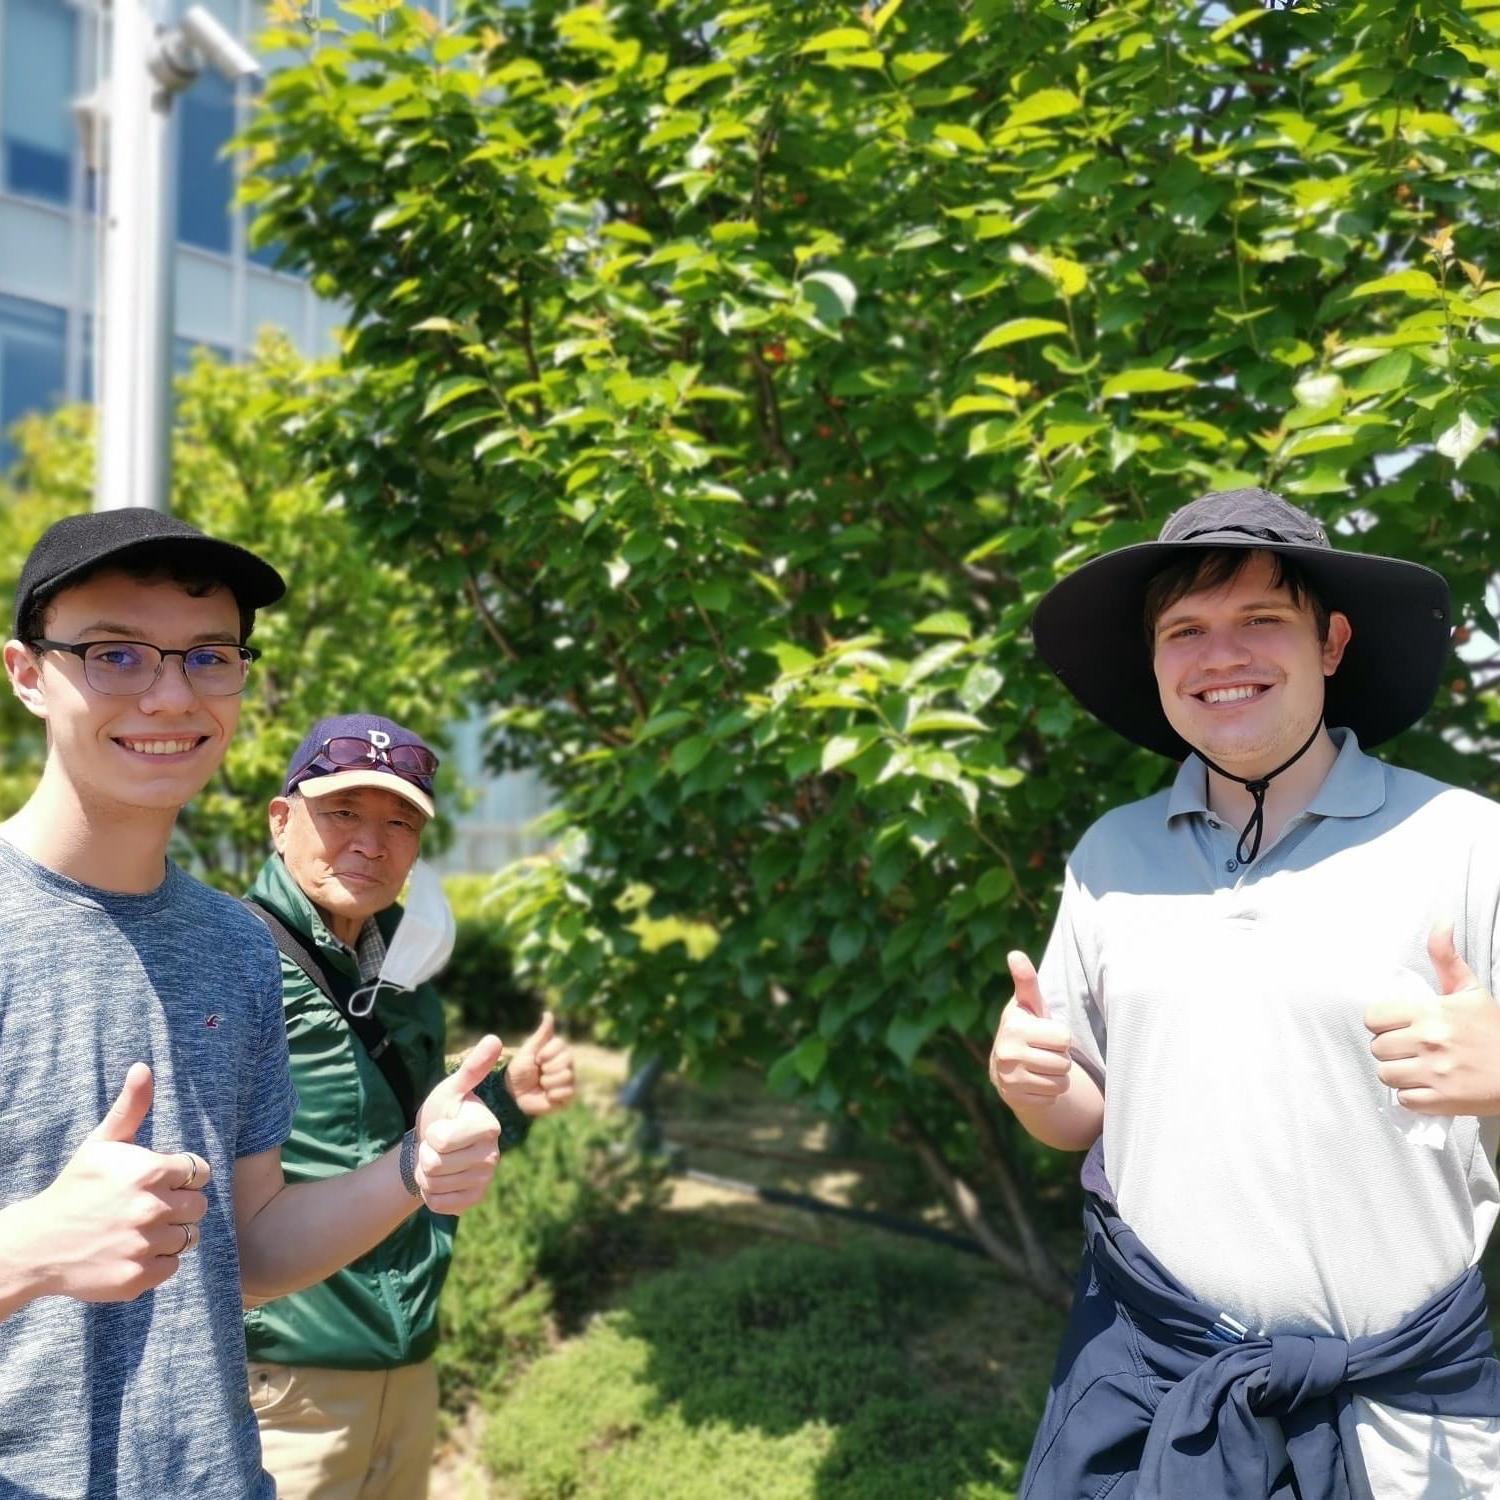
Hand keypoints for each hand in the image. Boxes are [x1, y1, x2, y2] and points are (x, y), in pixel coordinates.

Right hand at [29, 1064, 209, 1301]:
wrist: (36, 1245)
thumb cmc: (75, 1188)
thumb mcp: (102, 1143)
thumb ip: (131, 1106)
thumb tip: (144, 1067)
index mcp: (151, 1172)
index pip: (199, 1172)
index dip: (180, 1176)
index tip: (157, 1181)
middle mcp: (153, 1209)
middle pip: (199, 1205)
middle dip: (179, 1204)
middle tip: (146, 1206)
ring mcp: (145, 1246)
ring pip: (189, 1237)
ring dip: (170, 1233)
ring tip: (137, 1229)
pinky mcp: (139, 1278)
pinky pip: (172, 1267)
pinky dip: (156, 1262)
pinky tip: (130, 1251)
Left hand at [413, 1036, 503, 1212]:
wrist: (432, 1147)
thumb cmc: (442, 1115)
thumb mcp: (450, 1090)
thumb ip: (472, 1068)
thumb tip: (495, 1038)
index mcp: (489, 1125)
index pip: (441, 1140)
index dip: (431, 1134)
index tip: (441, 1126)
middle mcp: (493, 1154)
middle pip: (435, 1164)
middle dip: (425, 1155)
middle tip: (435, 1146)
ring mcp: (485, 1179)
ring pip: (435, 1184)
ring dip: (426, 1174)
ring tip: (437, 1160)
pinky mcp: (474, 1200)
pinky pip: (439, 1203)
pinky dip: (430, 1193)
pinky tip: (441, 1180)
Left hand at [503, 1012, 575, 1116]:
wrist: (513, 1094)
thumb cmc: (519, 1070)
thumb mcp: (528, 1050)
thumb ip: (541, 1034)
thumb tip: (548, 1013)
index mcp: (558, 1051)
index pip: (562, 1044)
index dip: (546, 1053)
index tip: (536, 1059)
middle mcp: (567, 1064)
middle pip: (567, 1059)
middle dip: (548, 1067)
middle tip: (539, 1072)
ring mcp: (569, 1079)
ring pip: (567, 1075)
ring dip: (548, 1081)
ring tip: (541, 1084)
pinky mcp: (568, 1096)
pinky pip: (568, 1092)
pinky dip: (553, 1094)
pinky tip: (546, 1095)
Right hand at [989, 951, 1073, 1108]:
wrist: (1006, 1064)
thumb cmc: (1027, 1026)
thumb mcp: (1028, 1004)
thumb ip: (1026, 980)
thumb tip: (1015, 953)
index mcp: (1015, 1027)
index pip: (1064, 1037)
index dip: (1060, 1036)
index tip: (1045, 1033)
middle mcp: (1008, 1053)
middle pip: (1064, 1062)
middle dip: (1060, 1057)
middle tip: (1043, 1051)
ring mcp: (1010, 1078)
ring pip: (1061, 1082)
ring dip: (1057, 1075)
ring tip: (1041, 1065)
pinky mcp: (1016, 1098)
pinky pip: (1052, 1097)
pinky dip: (1049, 1091)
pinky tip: (1035, 1081)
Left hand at [1365, 923, 1499, 1115]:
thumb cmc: (1494, 1030)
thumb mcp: (1471, 990)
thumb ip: (1446, 957)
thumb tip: (1442, 920)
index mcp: (1431, 1012)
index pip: (1374, 1018)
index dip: (1382, 1023)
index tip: (1397, 1026)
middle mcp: (1429, 1041)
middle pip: (1377, 1047)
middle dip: (1390, 1047)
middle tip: (1409, 1047)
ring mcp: (1435, 1073)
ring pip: (1385, 1074)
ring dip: (1397, 1072)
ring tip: (1416, 1067)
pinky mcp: (1443, 1100)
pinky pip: (1404, 1099)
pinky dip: (1412, 1095)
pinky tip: (1427, 1086)